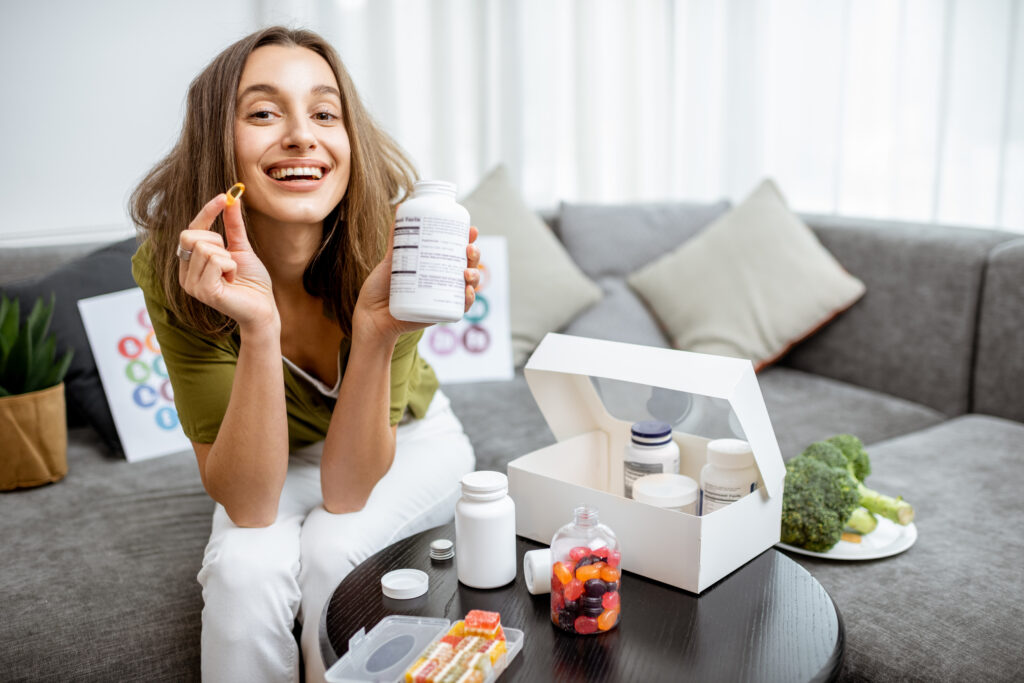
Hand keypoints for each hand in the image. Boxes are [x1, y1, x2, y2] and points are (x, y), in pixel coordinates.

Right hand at [178, 194, 277, 330]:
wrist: (264, 308)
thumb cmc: (252, 282)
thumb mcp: (241, 248)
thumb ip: (233, 225)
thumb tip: (231, 198)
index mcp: (190, 264)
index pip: (190, 230)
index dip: (206, 212)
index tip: (224, 197)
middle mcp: (185, 274)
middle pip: (190, 235)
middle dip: (217, 241)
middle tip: (230, 260)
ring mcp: (191, 285)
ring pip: (205, 248)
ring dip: (228, 258)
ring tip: (232, 274)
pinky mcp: (203, 291)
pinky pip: (215, 261)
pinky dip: (231, 267)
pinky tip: (232, 281)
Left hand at [353, 225, 481, 342]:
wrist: (370, 316)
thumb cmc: (380, 288)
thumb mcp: (391, 260)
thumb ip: (398, 238)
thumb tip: (401, 208)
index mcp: (434, 265)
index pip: (457, 251)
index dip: (468, 240)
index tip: (471, 230)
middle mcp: (442, 280)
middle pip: (467, 265)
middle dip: (474, 255)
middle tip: (469, 249)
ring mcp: (442, 296)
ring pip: (468, 284)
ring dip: (475, 276)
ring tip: (467, 272)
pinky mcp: (439, 312)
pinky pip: (460, 307)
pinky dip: (468, 299)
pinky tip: (467, 291)